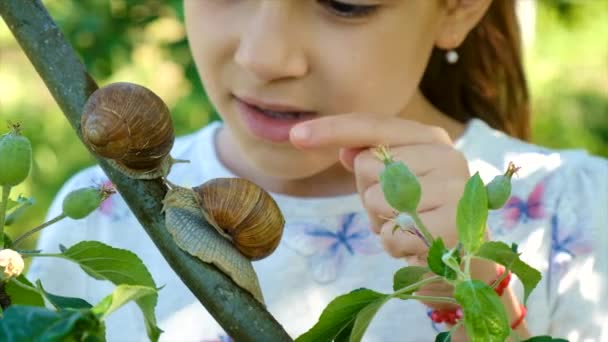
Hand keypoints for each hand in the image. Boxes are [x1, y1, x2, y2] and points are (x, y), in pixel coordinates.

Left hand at [290, 113, 469, 258]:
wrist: (466, 260)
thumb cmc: (422, 215)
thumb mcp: (395, 183)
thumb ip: (373, 162)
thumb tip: (345, 150)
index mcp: (431, 138)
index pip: (373, 125)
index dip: (332, 129)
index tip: (295, 136)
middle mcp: (447, 155)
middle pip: (368, 165)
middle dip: (369, 194)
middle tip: (398, 210)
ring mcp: (454, 189)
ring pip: (376, 201)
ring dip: (382, 223)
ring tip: (409, 228)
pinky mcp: (454, 226)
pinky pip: (392, 235)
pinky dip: (394, 246)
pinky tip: (417, 246)